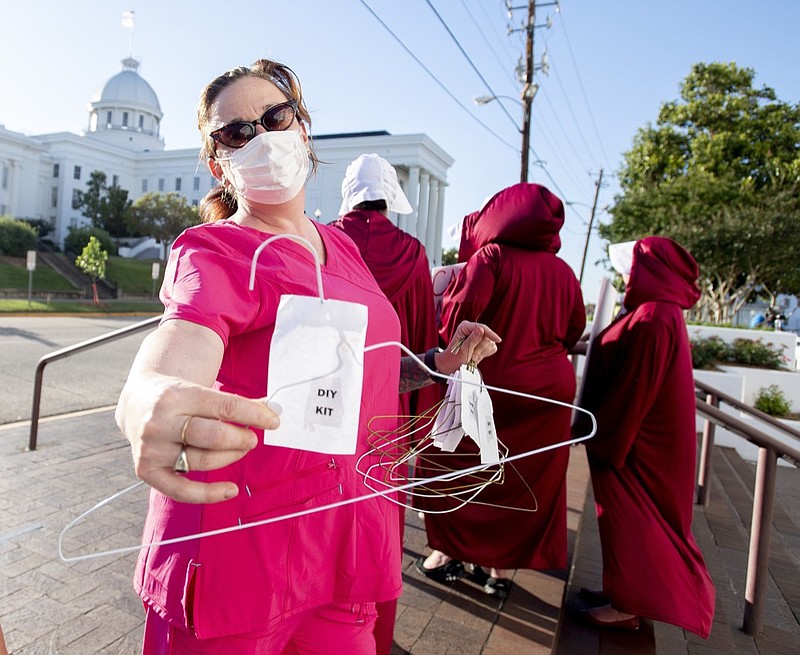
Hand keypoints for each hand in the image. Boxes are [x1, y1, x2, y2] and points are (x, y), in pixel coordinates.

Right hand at [116, 374, 278, 503]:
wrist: (137, 403)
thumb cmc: (178, 397)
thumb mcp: (201, 390)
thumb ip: (234, 403)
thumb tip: (270, 411)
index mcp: (178, 395)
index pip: (226, 406)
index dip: (255, 415)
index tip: (273, 420)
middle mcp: (160, 422)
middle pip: (214, 436)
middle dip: (242, 439)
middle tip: (252, 439)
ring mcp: (152, 448)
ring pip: (203, 461)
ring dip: (231, 457)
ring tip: (240, 449)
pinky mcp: (147, 470)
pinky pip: (182, 490)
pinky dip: (209, 494)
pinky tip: (230, 490)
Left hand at [435, 321, 500, 374]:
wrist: (453, 365)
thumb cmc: (455, 357)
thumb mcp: (463, 349)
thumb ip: (472, 339)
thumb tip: (480, 329)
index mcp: (465, 327)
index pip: (481, 327)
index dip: (490, 334)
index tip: (497, 340)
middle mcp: (473, 329)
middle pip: (487, 336)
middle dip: (480, 348)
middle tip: (472, 355)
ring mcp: (480, 336)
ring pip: (490, 342)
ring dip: (481, 352)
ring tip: (472, 356)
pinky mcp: (485, 343)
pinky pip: (492, 348)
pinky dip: (485, 354)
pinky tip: (477, 356)